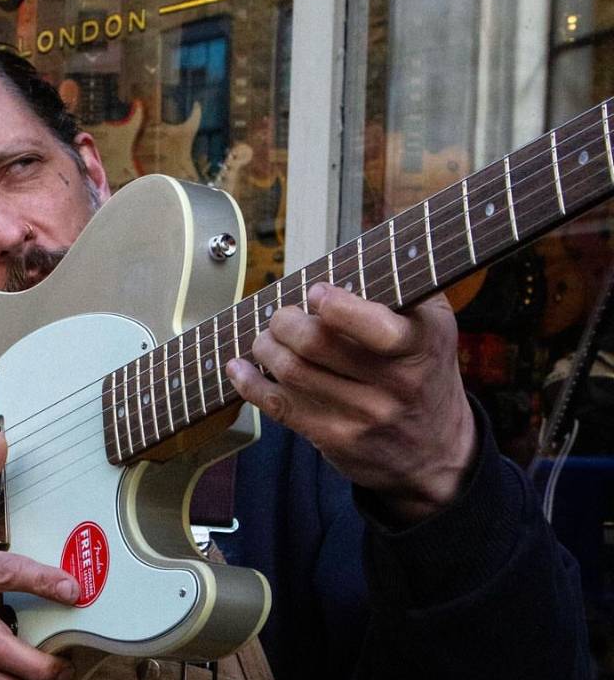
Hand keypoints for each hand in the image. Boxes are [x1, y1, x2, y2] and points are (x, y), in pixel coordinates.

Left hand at [226, 284, 475, 522]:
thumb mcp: (436, 324)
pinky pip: (279, 406)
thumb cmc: (426, 370)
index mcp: (419, 347)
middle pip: (316, 343)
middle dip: (285, 320)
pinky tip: (240, 367)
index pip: (375, 328)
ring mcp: (362, 416)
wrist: (439, 451)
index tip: (316, 292)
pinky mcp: (335, 439)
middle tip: (282, 315)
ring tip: (266, 337)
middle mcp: (393, 385)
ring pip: (291, 371)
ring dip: (266, 346)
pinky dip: (250, 383)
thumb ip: (405, 280)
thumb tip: (375, 228)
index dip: (336, 306)